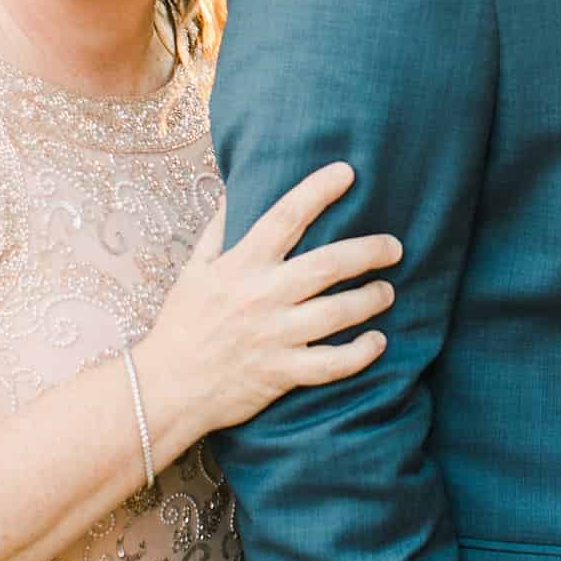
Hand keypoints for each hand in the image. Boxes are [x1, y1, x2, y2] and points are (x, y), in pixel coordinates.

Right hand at [138, 163, 397, 440]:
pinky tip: (377, 342)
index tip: (347, 172)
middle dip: (368, 251)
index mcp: (241, 265)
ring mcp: (273, 336)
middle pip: (327, 265)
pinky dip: (359, 354)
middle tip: (394, 247)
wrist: (165, 388)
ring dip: (370, 299)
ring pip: (336, 313)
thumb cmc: (182, 324)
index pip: (285, 216)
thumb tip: (236, 188)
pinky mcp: (280, 372)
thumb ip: (220, 228)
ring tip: (387, 291)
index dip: (318, 190)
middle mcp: (261, 296)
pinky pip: (330, 364)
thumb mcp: (195, 269)